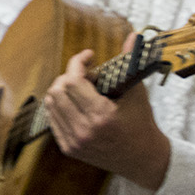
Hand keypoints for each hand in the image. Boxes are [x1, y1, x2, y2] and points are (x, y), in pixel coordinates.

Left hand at [43, 36, 170, 190]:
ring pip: (51, 103)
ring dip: (62, 90)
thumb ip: (130, 62)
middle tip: (87, 76)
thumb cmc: (142, 124)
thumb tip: (133, 35)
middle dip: (70, 76)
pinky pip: (52, 118)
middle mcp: (84, 130)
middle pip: (58, 90)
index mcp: (102, 115)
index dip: (77, 62)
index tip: (88, 56)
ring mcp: (74, 141)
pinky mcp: (69, 148)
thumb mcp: (137, 93)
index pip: (73, 80)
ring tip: (81, 89)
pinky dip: (61, 105)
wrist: (143, 159)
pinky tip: (76, 103)